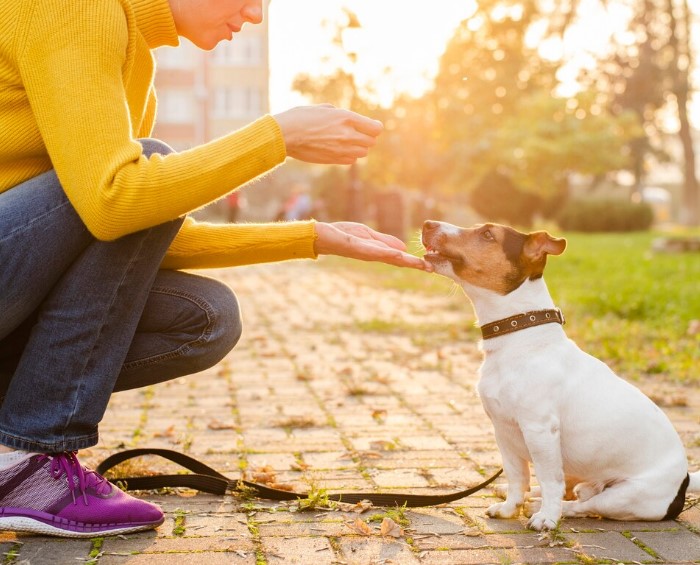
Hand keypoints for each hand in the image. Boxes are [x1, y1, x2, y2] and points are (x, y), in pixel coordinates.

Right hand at [273, 104, 382, 164]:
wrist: (285, 135)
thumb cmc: (301, 117)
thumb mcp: (324, 108)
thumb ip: (341, 114)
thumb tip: (350, 119)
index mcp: (346, 118)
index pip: (375, 128)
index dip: (375, 127)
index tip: (371, 126)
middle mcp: (347, 135)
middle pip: (371, 142)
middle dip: (367, 137)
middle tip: (358, 133)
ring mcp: (341, 150)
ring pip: (363, 153)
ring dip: (359, 148)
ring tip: (348, 142)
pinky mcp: (333, 160)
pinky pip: (351, 161)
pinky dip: (349, 156)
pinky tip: (340, 149)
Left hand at [313, 222, 432, 271]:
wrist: (322, 235)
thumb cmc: (343, 234)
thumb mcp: (368, 235)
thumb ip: (385, 241)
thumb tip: (404, 249)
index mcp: (376, 251)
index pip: (398, 258)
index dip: (414, 262)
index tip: (430, 267)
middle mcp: (372, 255)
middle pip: (396, 261)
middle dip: (413, 265)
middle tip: (431, 269)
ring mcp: (365, 252)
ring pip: (388, 257)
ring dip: (404, 261)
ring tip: (420, 264)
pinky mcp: (356, 247)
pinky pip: (373, 251)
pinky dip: (387, 253)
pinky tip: (398, 255)